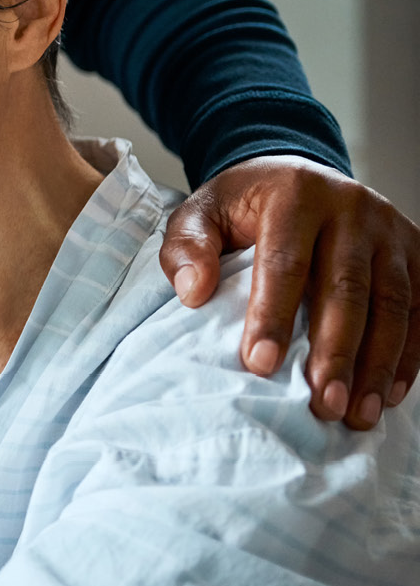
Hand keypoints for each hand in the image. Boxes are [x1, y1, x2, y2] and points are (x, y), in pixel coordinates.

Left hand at [161, 156, 419, 428]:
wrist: (295, 172)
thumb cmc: (242, 205)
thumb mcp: (201, 212)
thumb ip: (188, 247)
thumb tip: (192, 292)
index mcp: (295, 195)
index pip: (285, 262)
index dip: (273, 315)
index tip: (259, 365)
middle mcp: (351, 208)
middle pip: (348, 288)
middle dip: (336, 352)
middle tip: (322, 403)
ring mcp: (390, 230)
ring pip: (393, 302)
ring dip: (377, 363)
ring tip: (357, 413)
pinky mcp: (415, 250)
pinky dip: (409, 354)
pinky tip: (389, 393)